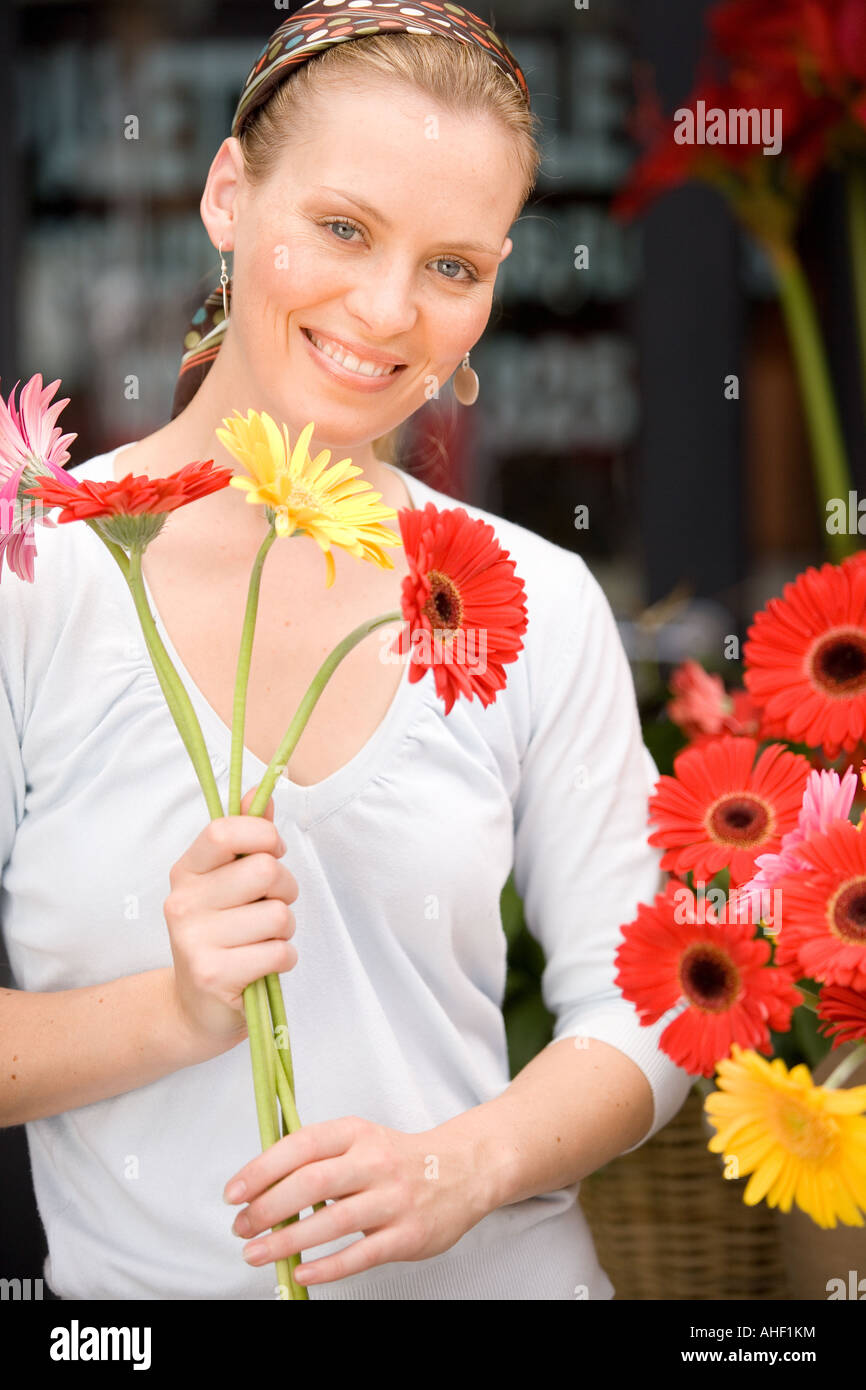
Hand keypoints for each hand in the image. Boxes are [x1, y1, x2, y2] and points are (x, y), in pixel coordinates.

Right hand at [164, 785, 298, 1050]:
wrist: (194, 1008)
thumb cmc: (222, 935)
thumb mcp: (227, 884)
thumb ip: (247, 838)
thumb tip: (263, 792)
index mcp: (187, 871)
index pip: (226, 830)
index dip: (264, 836)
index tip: (272, 852)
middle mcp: (183, 902)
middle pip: (266, 872)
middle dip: (286, 890)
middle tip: (271, 907)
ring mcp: (195, 940)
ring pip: (279, 916)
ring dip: (285, 932)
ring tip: (261, 941)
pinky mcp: (214, 975)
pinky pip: (280, 953)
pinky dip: (283, 960)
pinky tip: (260, 967)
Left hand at [223, 1115, 493, 1286]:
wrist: (462, 1171)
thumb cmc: (397, 1158)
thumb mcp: (360, 1139)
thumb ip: (317, 1155)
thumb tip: (260, 1182)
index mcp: (357, 1133)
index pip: (301, 1145)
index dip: (262, 1169)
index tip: (234, 1193)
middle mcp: (375, 1162)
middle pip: (313, 1183)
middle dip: (268, 1208)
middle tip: (242, 1227)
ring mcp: (394, 1200)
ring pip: (333, 1222)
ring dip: (287, 1242)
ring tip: (257, 1254)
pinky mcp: (408, 1235)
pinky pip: (360, 1255)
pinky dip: (326, 1268)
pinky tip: (300, 1273)